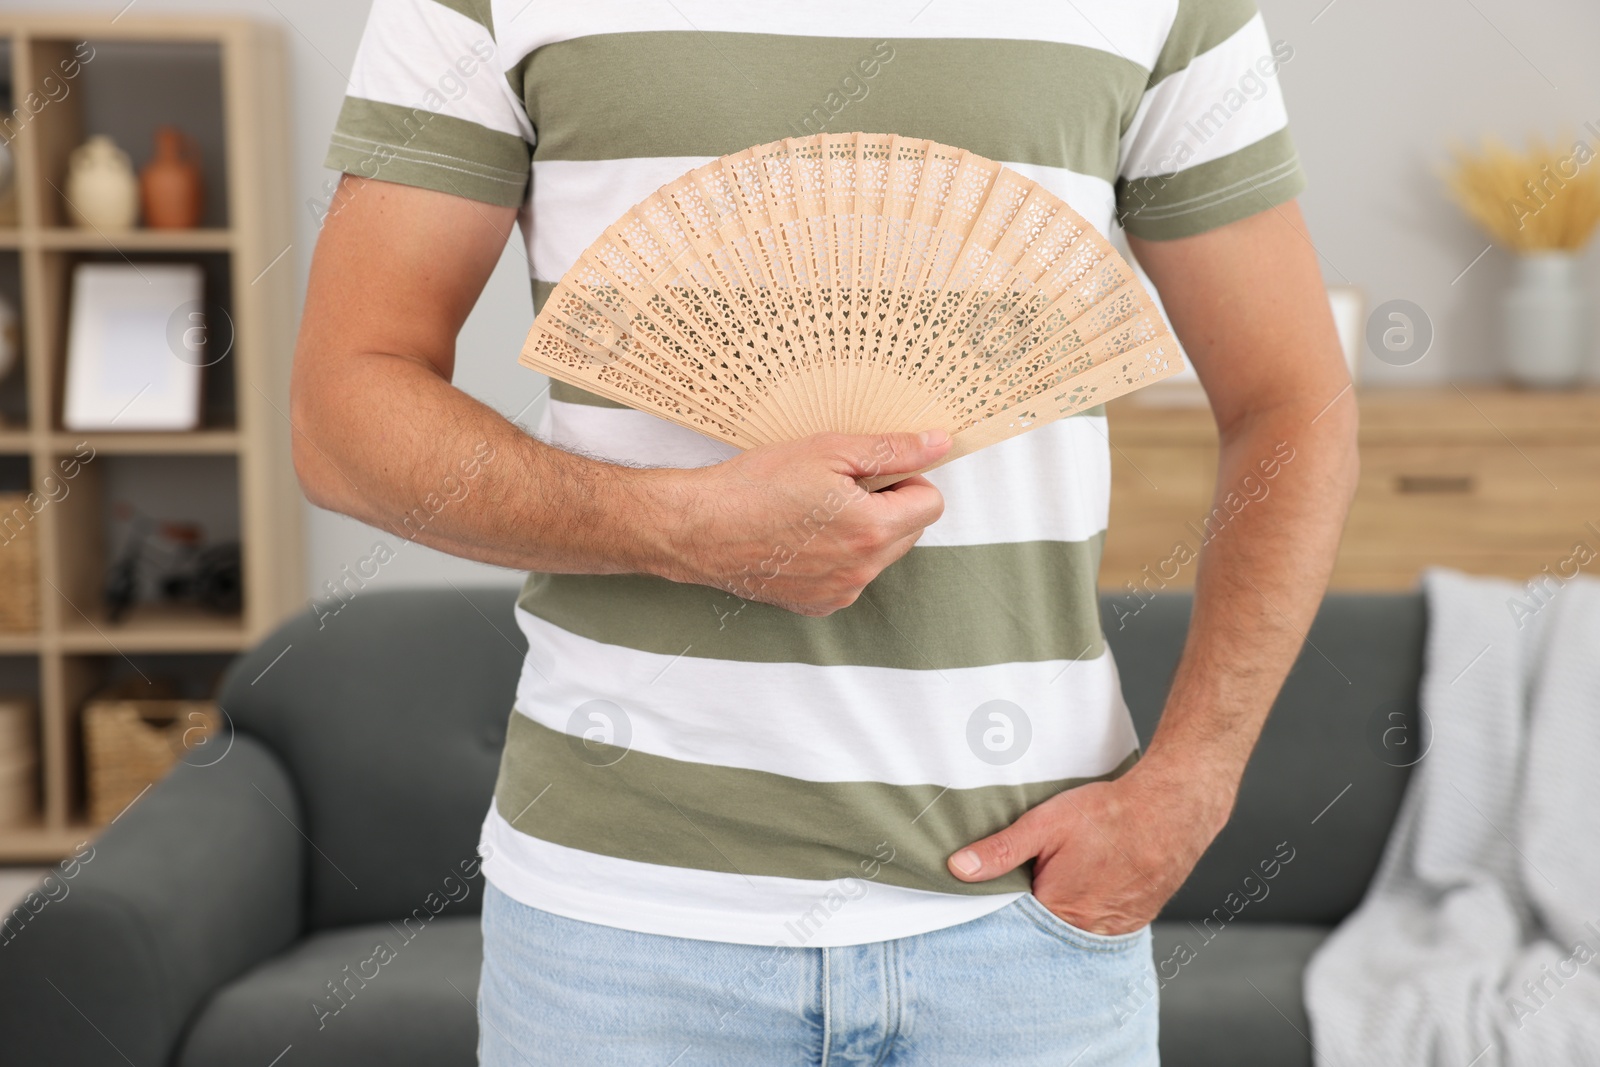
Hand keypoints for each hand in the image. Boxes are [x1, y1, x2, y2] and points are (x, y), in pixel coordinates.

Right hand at [655, 429, 951, 616]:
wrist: (700, 527)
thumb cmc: (755, 486)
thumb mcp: (828, 451)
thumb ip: (892, 450)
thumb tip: (938, 444)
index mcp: (871, 529)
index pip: (931, 504)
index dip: (908, 480)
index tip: (874, 472)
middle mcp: (861, 570)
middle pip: (909, 531)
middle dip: (888, 506)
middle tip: (841, 487)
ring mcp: (840, 592)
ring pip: (880, 555)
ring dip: (864, 531)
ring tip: (816, 511)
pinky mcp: (818, 605)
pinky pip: (850, 576)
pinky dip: (839, 556)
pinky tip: (803, 537)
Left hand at [946, 757, 1234, 934]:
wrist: (1172, 808)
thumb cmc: (1109, 813)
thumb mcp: (1044, 824)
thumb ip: (1001, 851)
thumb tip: (957, 868)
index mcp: (1058, 911)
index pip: (1013, 924)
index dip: (1001, 907)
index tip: (992, 892)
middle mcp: (1087, 931)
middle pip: (1043, 931)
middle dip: (1031, 912)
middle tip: (1035, 878)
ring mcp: (1114, 930)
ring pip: (1072, 931)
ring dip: (1061, 914)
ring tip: (1066, 879)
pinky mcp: (1134, 923)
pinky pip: (1100, 927)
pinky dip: (1088, 912)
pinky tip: (1088, 886)